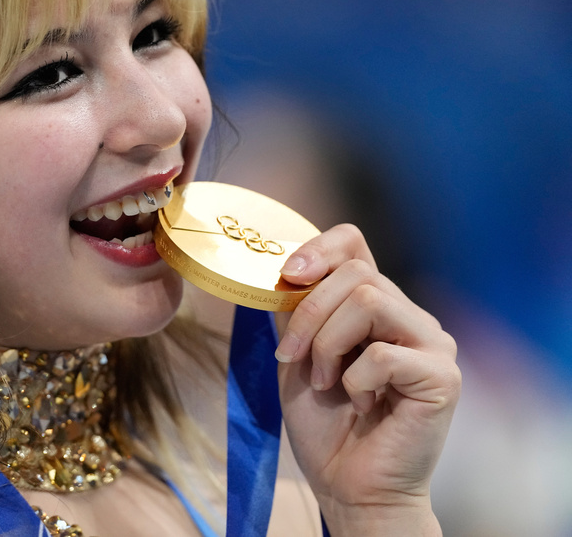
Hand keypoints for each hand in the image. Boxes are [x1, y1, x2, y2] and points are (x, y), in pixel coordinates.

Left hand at [274, 224, 460, 535]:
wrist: (348, 484)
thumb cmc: (324, 423)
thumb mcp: (295, 355)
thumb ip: (295, 309)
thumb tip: (284, 269)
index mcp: (375, 304)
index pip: (354, 242)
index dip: (319, 248)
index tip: (287, 275)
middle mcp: (408, 315)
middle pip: (355, 272)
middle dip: (308, 313)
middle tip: (292, 358)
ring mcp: (432, 343)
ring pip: (369, 300)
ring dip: (328, 343)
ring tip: (325, 382)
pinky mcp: (443, 376)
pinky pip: (383, 353)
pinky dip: (356, 379)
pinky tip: (362, 403)